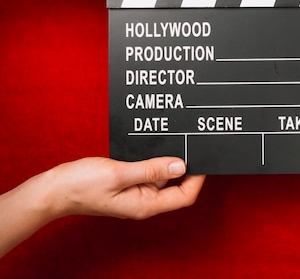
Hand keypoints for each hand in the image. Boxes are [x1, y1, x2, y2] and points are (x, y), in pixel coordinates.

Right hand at [45, 157, 205, 218]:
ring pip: (162, 175)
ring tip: (172, 137)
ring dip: (167, 159)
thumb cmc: (81, 185)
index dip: (198, 178)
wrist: (54, 189)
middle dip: (185, 164)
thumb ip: (151, 169)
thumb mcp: (119, 173)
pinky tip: (152, 143)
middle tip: (190, 141)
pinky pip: (147, 170)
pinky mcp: (128, 183)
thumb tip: (181, 165)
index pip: (184, 195)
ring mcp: (136, 192)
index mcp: (146, 205)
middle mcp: (144, 201)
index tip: (203, 159)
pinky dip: (153, 158)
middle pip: (177, 185)